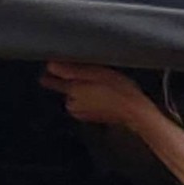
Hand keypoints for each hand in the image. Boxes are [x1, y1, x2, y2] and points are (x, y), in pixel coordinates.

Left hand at [40, 62, 159, 129]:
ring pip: (77, 98)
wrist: (135, 111)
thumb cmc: (119, 90)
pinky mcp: (92, 118)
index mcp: (72, 90)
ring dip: (86, 92)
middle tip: (92, 77)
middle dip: (75, 83)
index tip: (48, 73)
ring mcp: (82, 113)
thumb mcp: (95, 73)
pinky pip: (86, 106)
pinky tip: (105, 97)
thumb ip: (70, 70)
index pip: (53, 82)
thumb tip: (51, 66)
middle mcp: (73, 103)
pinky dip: (93, 101)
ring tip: (101, 87)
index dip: (51, 75)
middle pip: (67, 89)